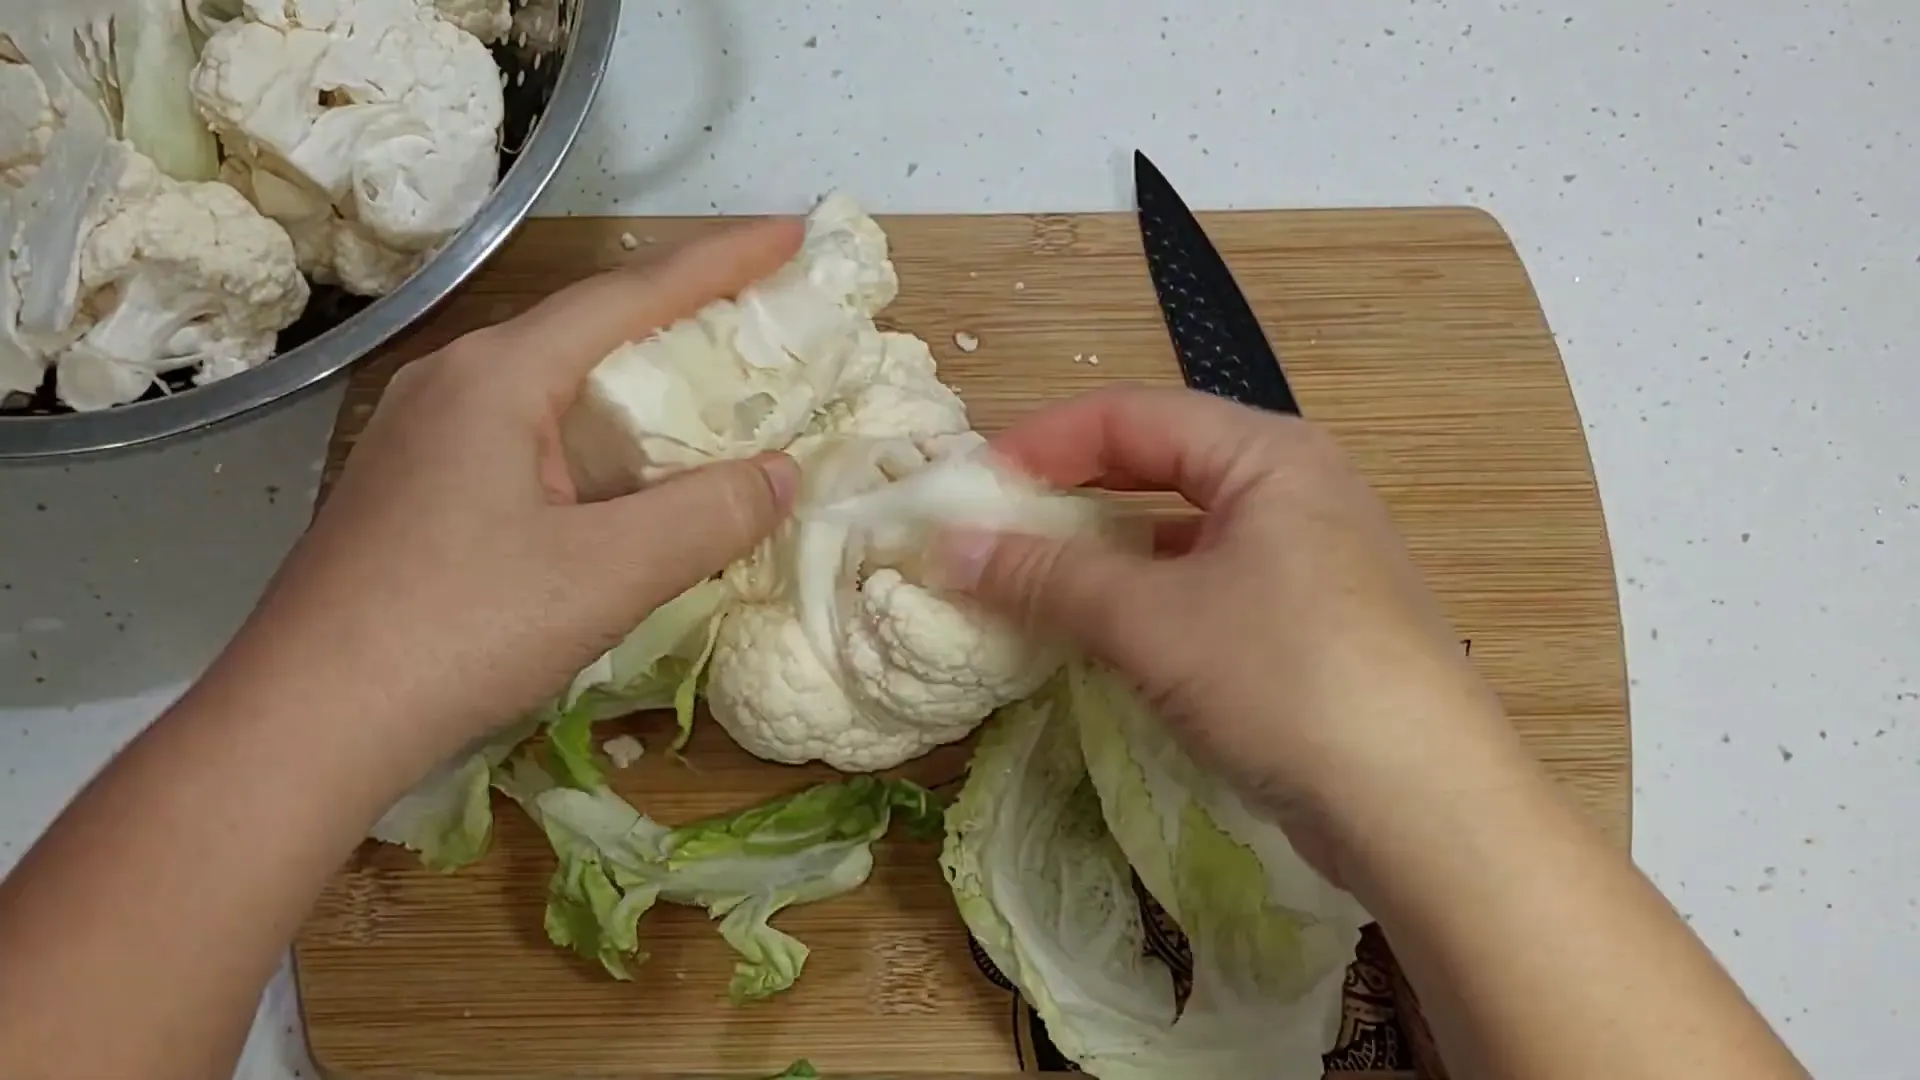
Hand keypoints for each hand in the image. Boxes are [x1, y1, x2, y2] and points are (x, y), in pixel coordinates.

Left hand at [218, 221, 803, 766]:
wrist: (305, 720)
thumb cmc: (458, 630)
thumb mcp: (607, 575)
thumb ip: (706, 516)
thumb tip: (780, 475)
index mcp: (499, 374)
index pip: (630, 294)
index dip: (720, 262)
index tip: (793, 234)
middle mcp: (452, 382)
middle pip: (586, 330)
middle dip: (680, 320)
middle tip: (765, 315)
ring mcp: (418, 437)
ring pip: (550, 389)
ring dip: (634, 389)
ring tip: (709, 396)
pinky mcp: (407, 493)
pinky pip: (519, 438)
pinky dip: (590, 442)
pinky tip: (619, 484)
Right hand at [938, 386, 1528, 867]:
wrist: (1424, 803)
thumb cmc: (1286, 678)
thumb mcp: (1151, 622)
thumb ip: (1046, 578)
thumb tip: (946, 548)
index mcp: (1269, 453)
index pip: (1130, 415)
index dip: (1039, 445)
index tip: (963, 491)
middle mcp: (1299, 490)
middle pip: (1159, 469)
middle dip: (1067, 501)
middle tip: (985, 539)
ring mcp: (1314, 564)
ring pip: (1185, 539)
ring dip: (1104, 561)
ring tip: (1028, 595)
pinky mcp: (1317, 633)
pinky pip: (1212, 594)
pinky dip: (1149, 609)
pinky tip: (1106, 648)